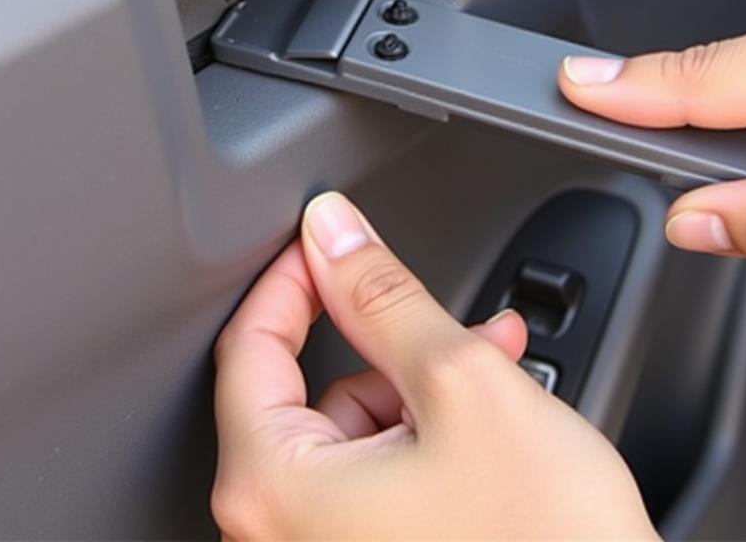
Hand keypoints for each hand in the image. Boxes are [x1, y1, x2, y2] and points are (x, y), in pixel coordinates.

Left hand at [212, 191, 656, 539]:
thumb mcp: (460, 383)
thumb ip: (384, 295)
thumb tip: (333, 233)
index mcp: (275, 490)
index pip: (250, 343)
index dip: (298, 276)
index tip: (330, 239)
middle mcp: (281, 535)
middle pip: (312, 386)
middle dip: (392, 339)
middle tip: (448, 319)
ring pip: (358, 426)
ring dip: (424, 385)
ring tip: (495, 377)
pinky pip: (379, 472)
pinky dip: (430, 433)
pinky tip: (488, 422)